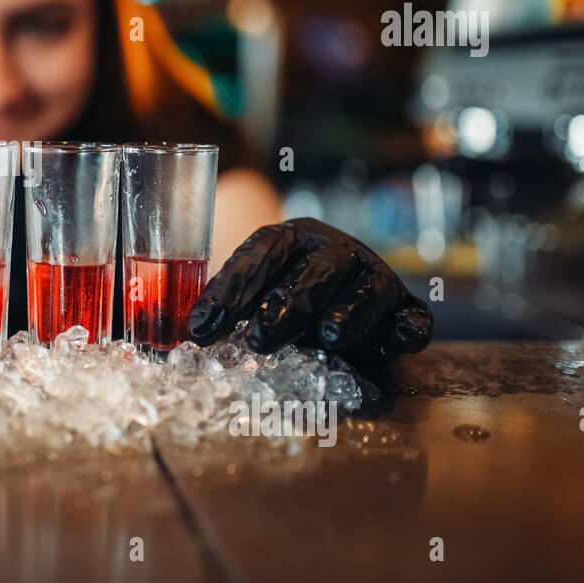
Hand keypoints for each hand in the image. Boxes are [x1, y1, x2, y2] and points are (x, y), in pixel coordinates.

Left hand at [187, 217, 432, 367]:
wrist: (345, 291)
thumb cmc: (285, 295)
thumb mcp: (252, 297)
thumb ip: (219, 314)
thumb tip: (171, 342)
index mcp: (289, 239)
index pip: (259, 255)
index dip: (228, 291)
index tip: (199, 329)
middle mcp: (335, 251)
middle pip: (315, 271)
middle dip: (287, 305)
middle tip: (259, 339)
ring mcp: (375, 277)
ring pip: (368, 290)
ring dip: (349, 312)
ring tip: (329, 337)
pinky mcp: (406, 308)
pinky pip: (412, 317)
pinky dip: (405, 329)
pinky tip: (392, 343)